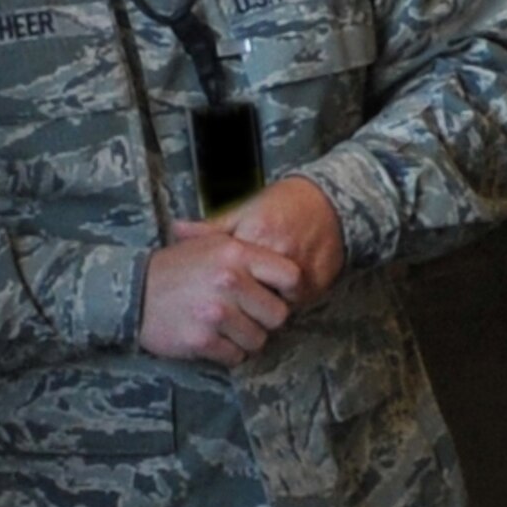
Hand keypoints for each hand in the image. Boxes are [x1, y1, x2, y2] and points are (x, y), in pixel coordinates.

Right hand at [138, 230, 297, 364]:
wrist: (132, 292)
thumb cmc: (176, 268)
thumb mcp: (208, 244)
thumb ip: (247, 249)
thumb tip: (287, 258)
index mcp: (236, 253)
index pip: (291, 277)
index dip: (289, 291)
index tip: (274, 296)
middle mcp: (229, 280)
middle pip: (278, 315)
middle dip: (264, 319)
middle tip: (245, 315)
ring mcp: (216, 311)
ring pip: (258, 340)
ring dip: (244, 338)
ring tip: (224, 327)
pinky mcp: (203, 339)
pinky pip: (235, 356)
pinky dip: (226, 353)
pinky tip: (211, 338)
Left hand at [185, 177, 345, 306]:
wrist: (330, 202)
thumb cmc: (282, 205)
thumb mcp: (245, 210)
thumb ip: (212, 228)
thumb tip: (176, 229)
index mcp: (257, 234)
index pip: (231, 273)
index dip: (223, 284)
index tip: (218, 286)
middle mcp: (281, 251)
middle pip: (252, 292)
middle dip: (244, 298)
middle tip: (238, 296)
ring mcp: (303, 268)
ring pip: (276, 302)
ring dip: (266, 301)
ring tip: (260, 293)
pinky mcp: (320, 282)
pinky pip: (297, 304)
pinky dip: (288, 301)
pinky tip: (282, 291)